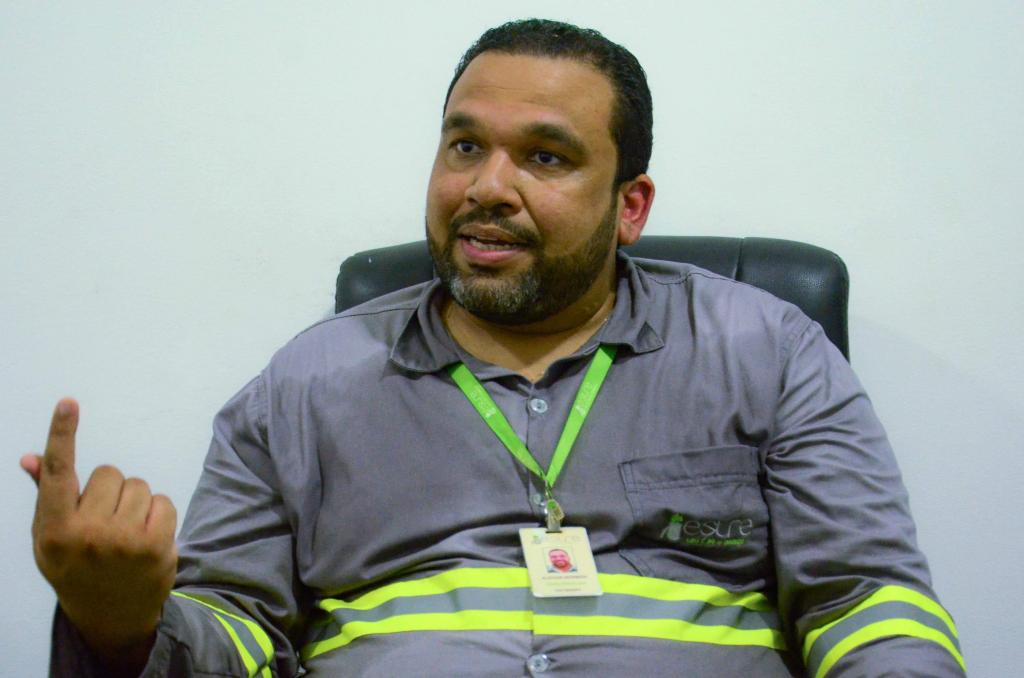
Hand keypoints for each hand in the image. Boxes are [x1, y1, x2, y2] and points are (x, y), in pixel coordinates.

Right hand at [23, 398, 177, 667]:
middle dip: (109, 491)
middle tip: (104, 522)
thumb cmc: (77, 566)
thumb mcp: (51, 538)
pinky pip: (163, 501)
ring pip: (139, 485)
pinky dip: (158, 513)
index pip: (58, 472)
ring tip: (125, 532)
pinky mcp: (155, 546)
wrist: (111, 616)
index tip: (69, 402)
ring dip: (135, 501)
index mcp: (54, 530)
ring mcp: (123, 541)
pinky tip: (146, 537)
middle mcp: (87, 534)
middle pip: (109, 473)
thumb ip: (46, 496)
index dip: (62, 434)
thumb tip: (31, 457)